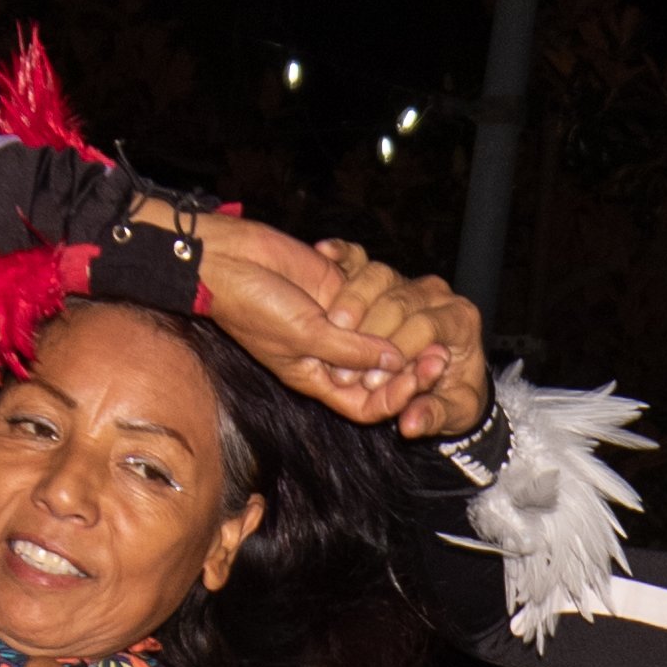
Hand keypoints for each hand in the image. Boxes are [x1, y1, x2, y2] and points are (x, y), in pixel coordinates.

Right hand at [136, 206, 411, 412]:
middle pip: (377, 373)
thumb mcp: (303, 335)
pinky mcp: (334, 285)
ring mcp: (332, 320)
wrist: (227, 261)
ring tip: (425, 319)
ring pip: (376, 333)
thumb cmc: (252, 307)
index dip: (393, 398)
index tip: (418, 380)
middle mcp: (327, 354)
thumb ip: (349, 349)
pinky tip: (398, 287)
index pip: (364, 404)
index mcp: (317, 378)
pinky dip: (380, 292)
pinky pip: (367, 294)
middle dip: (407, 367)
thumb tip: (395, 362)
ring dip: (398, 329)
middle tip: (438, 353)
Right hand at [315, 244, 490, 440]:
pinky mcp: (383, 276)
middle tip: (347, 366)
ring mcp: (407, 282)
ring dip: (353, 300)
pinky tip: (325, 252)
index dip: (398, 350)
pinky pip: (360, 258)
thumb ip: (429, 415)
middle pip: (399, 301)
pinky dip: (343, 254)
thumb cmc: (457, 395)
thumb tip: (409, 426)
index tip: (372, 380)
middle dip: (371, 332)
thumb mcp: (453, 413)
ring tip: (334, 325)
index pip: (426, 325)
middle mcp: (435, 295)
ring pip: (378, 277)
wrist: (456, 379)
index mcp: (459, 321)